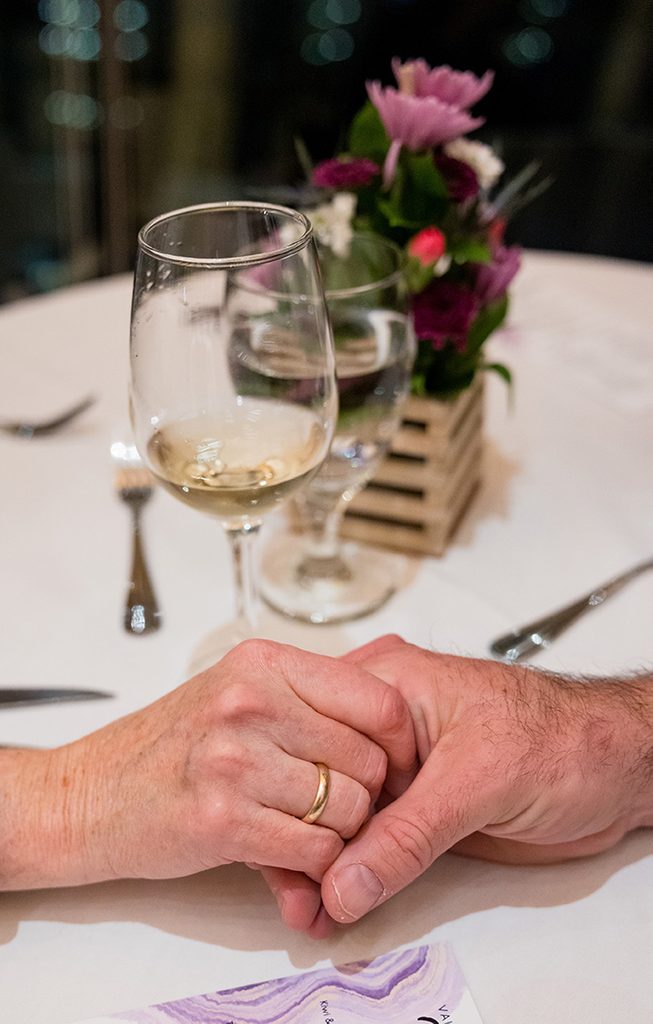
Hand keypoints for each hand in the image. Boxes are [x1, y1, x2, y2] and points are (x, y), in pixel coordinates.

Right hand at [0, 639, 416, 890]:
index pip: (380, 699)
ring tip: (309, 829)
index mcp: (265, 663)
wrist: (91, 793)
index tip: (395, 768)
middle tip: (342, 808)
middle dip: (368, 796)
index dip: (400, 744)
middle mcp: (251, 701)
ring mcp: (233, 758)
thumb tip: (394, 731)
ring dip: (340, 834)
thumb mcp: (238, 696)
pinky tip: (292, 856)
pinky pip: (315, 850)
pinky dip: (316, 864)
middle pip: (371, 760)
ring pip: (348, 808)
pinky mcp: (220, 819)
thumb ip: (307, 703)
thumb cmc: (172, 747)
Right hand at [264, 635, 652, 931]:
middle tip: (292, 891)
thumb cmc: (563, 738)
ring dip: (320, 863)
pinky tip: (332, 903)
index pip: (312, 734)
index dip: (292, 789)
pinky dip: (351, 873)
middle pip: (316, 778)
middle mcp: (384, 727)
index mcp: (389, 686)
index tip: (280, 847)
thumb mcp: (478, 780)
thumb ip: (410, 833)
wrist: (616, 772)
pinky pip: (370, 841)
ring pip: (337, 814)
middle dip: (299, 837)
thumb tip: (346, 881)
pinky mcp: (415, 809)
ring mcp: (399, 770)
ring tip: (306, 908)